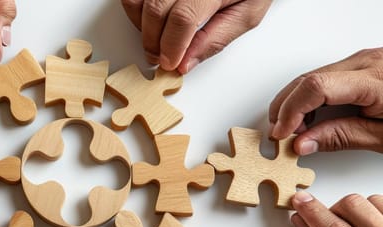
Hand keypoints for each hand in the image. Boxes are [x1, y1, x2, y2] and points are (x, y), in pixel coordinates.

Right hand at [120, 0, 271, 72]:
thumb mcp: (247, 13)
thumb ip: (216, 39)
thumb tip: (185, 63)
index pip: (183, 18)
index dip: (172, 46)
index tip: (170, 64)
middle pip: (156, 11)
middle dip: (153, 43)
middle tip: (160, 59)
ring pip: (137, 2)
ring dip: (142, 27)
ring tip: (157, 39)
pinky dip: (136, 11)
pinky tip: (151, 21)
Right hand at [269, 48, 382, 154]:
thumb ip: (343, 137)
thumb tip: (303, 143)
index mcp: (375, 79)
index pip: (317, 87)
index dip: (291, 111)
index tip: (282, 133)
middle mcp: (366, 63)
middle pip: (308, 80)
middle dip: (287, 109)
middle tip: (281, 134)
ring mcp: (362, 61)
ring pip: (312, 77)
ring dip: (295, 104)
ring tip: (295, 130)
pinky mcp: (360, 65)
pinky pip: (324, 77)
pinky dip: (309, 98)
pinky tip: (309, 117)